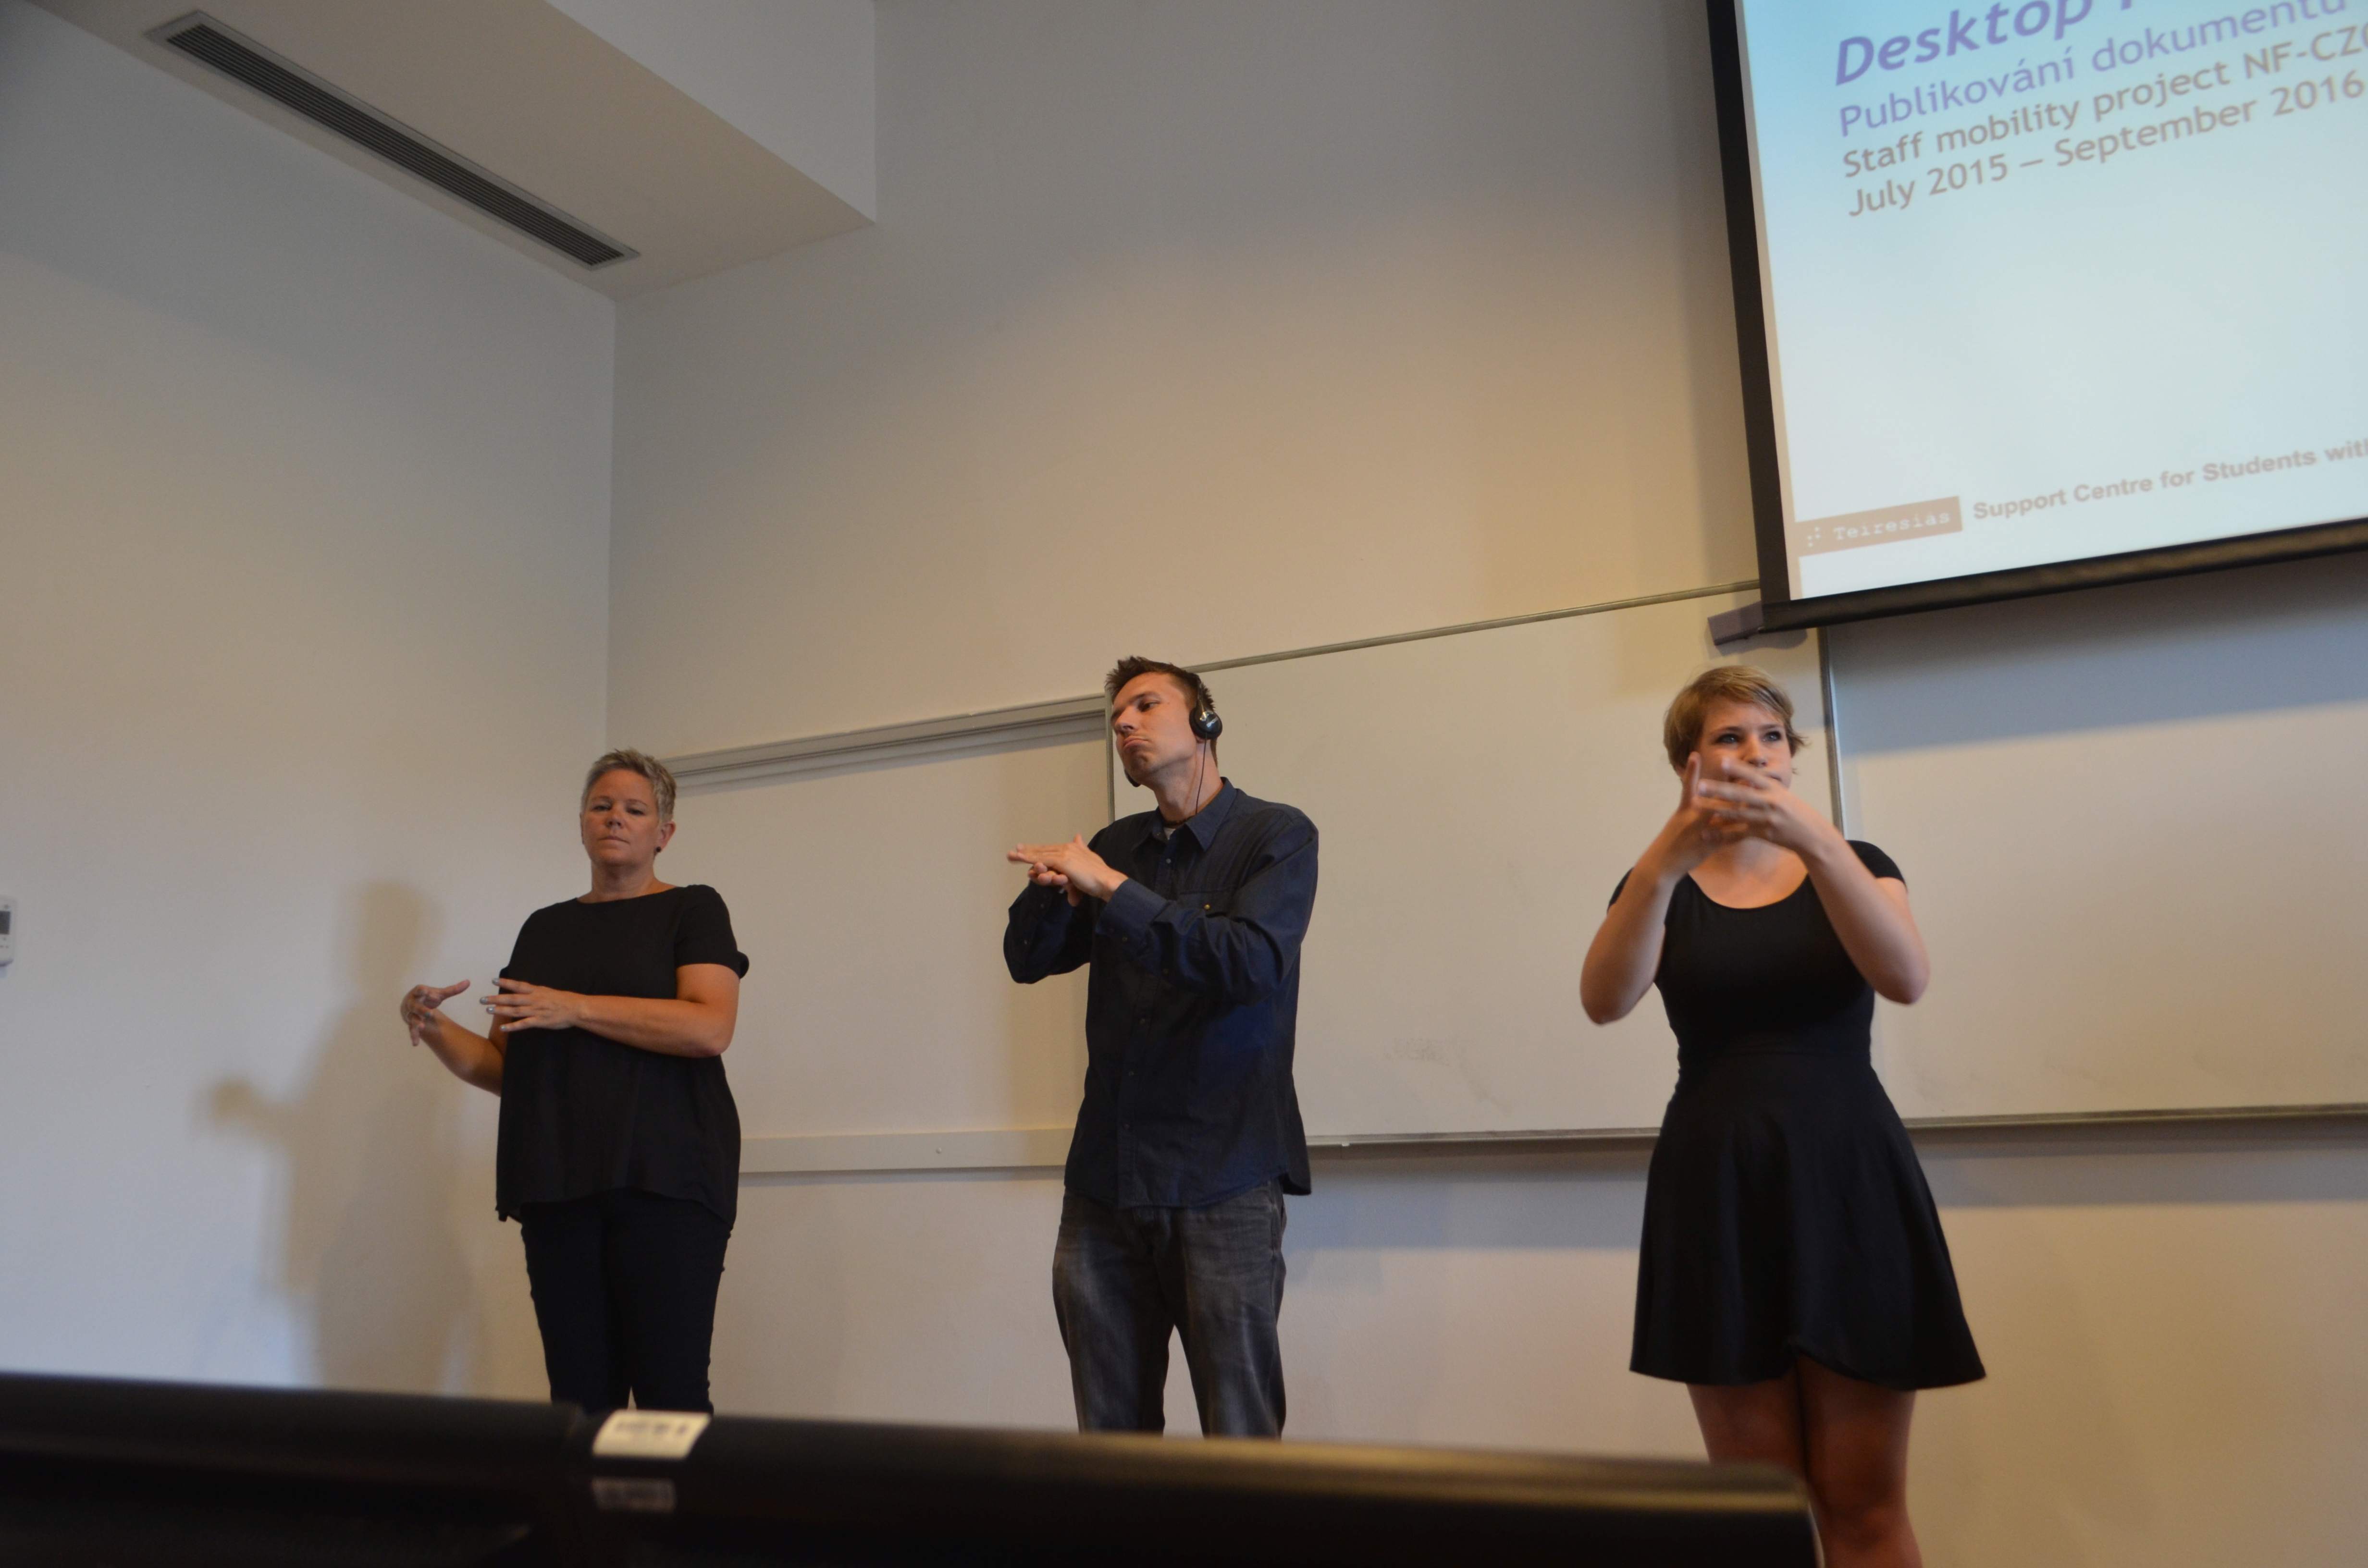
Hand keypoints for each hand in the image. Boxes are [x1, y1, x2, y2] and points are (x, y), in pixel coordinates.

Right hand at [399, 980, 468, 1047]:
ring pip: (413, 1019)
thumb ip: (453, 990)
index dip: (423, 991)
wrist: (412, 1004)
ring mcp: (411, 1014)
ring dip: (417, 1023)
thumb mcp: (439, 994)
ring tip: (422, 1027)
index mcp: (419, 993)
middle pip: (416, 1006)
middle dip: (422, 1010)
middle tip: (430, 1013)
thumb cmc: (428, 997)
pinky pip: (412, 1030)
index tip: (426, 991)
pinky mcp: (411, 1023)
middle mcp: (413, 1003)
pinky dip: (414, 1036)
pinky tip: (415, 1044)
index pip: (419, 990)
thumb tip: (468, 982)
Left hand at [481, 977, 582, 1032]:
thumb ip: (537, 992)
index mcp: (537, 991)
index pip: (518, 985)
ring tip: (488, 1010)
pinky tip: (502, 1028)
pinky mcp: (540, 1021)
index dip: (506, 983)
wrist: (576, 1008)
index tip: (493, 980)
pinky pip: (523, 1024)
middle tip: (483, 999)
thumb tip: (526, 991)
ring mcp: (536, 1010)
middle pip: (512, 998)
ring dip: (501, 1010)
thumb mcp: (549, 992)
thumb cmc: (565, 1000)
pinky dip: (512, 1026)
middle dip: (496, 998)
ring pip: (515, 1010)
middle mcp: (534, 999)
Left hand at [1008, 835, 1124, 903]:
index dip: (1038, 849)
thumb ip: (1081, 848)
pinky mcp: (1063, 861)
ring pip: (1041, 854)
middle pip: (1044, 849)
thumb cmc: (1099, 875)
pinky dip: (1030, 859)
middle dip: (1028, 851)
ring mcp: (1065, 853)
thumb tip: (1078, 836)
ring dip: (1025, 855)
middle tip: (1014, 850)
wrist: (1106, 880)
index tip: (1026, 849)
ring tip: (1012, 855)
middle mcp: (1067, 847)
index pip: (1052, 849)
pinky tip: (1021, 858)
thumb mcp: (1088, 858)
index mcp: (1073, 848)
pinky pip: (1043, 860)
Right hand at [1645, 754, 1747, 878]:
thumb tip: (1700, 790)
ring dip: (1742, 809)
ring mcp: (1701, 830)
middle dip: (1732, 788)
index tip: (1700, 756)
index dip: (1695, 770)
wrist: (1663, 863)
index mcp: (1684, 808)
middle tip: (1747, 776)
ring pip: (1725, 817)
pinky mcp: (1709, 845)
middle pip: (1715, 798)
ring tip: (1756, 801)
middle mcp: (1693, 816)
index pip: (1691, 785)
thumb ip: (1690, 804)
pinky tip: (1755, 831)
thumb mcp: (1678, 818)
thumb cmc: (1671, 840)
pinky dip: (1741, 833)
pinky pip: (1728, 838)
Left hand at [1693, 756, 1831, 855]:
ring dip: (1716, 810)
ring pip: (1737, 813)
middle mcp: (1770, 801)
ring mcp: (1767, 818)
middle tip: (1699, 785)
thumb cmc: (1795, 812)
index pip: (1753, 776)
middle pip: (1741, 794)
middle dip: (1719, 789)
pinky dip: (1722, 834)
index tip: (1722, 762)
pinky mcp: (1764, 833)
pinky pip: (1739, 834)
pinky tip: (1707, 833)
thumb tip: (1747, 777)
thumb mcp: (1783, 794)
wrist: (1811, 834)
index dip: (1737, 769)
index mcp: (1774, 789)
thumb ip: (1764, 787)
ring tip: (1698, 806)